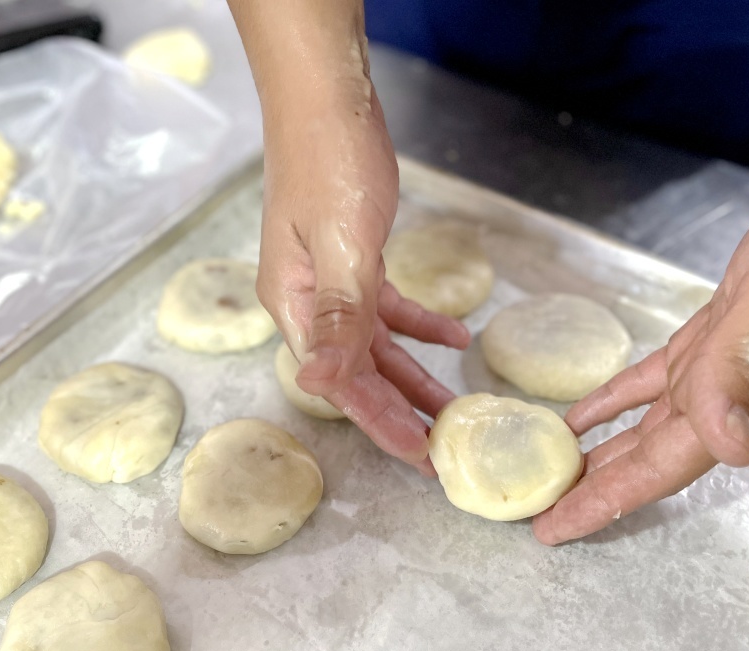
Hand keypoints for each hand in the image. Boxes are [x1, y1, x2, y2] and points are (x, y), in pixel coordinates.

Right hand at [257, 71, 468, 472]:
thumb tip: (320, 387)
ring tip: (454, 409)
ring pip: (374, 345)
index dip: (379, 421)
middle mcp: (307, 301)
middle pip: (356, 371)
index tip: (418, 456)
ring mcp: (329, 281)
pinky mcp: (353, 259)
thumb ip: (338, 316)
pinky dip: (418, 325)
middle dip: (398, 410)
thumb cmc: (328, 161)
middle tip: (440, 449)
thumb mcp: (342, 243)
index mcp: (294, 305)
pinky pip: (385, 308)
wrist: (326, 96)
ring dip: (413, 376)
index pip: (338, 381)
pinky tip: (453, 337)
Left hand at [533, 166, 748, 544]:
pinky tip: (583, 416)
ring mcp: (717, 370)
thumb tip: (732, 452)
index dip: (604, 504)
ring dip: (602, 456)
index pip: (656, 470)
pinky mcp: (711, 337)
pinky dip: (615, 401)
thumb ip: (741, 374)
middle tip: (539, 514)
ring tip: (555, 476)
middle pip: (644, 462)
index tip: (555, 531)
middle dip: (592, 492)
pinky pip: (652, 382)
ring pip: (646, 428)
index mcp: (734, 401)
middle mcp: (725, 398)